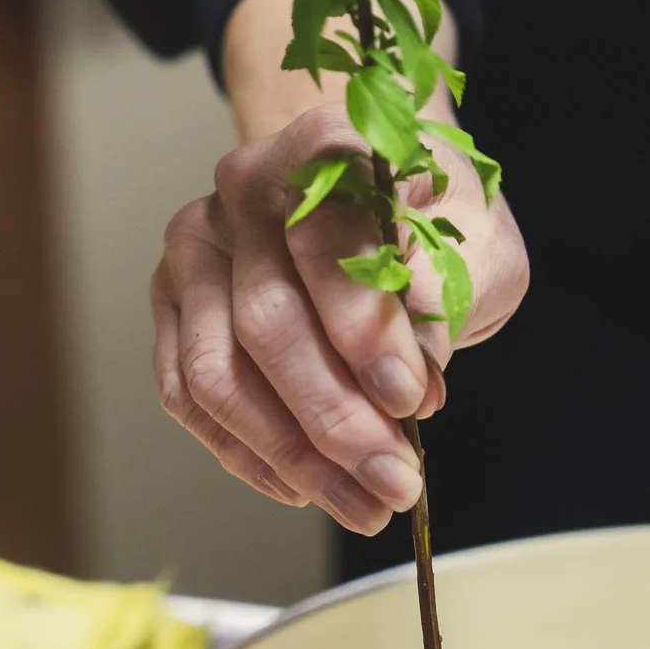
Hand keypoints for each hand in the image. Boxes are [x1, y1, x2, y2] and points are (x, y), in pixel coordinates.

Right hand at [152, 106, 528, 531]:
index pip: (327, 243)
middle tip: (395, 481)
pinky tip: (302, 487)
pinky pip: (188, 395)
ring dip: (290, 454)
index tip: (413, 399)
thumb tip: (416, 370)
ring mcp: (195, 247)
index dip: (364, 330)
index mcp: (321, 145)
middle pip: (265, 320)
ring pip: (217, 373)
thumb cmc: (430, 219)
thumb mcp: (476, 242)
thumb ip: (448, 292)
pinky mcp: (173, 304)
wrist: (372, 194)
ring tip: (360, 503)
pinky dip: (244, 453)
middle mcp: (241, 188)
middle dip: (334, 417)